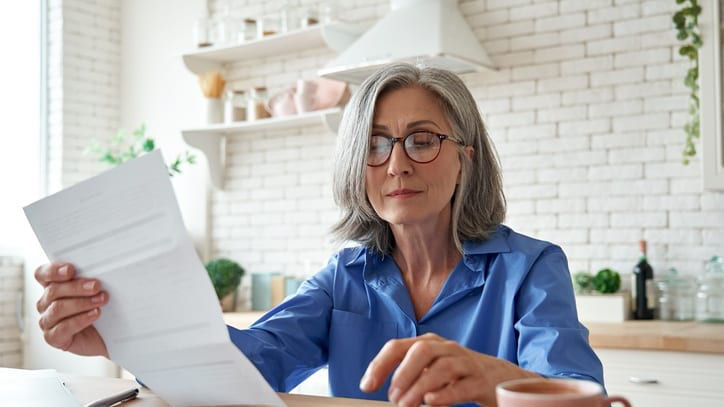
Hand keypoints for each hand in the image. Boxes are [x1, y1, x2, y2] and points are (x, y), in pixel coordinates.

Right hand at [35, 263, 109, 357]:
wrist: (105, 336)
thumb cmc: (99, 310)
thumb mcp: (95, 292)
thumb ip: (90, 280)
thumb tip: (99, 272)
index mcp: (52, 286)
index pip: (42, 274)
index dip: (53, 271)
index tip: (70, 269)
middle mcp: (46, 303)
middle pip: (53, 290)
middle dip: (77, 287)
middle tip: (96, 286)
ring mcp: (47, 321)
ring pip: (58, 308)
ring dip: (82, 303)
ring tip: (101, 300)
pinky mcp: (53, 337)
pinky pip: (63, 328)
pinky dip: (81, 319)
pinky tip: (95, 314)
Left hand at [359, 333, 538, 406]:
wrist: (499, 378)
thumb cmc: (457, 375)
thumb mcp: (430, 369)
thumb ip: (408, 376)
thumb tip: (381, 389)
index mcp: (429, 344)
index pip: (398, 347)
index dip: (380, 365)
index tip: (366, 386)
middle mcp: (446, 349)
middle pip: (422, 350)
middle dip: (403, 372)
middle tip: (392, 396)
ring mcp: (466, 363)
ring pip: (442, 368)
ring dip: (420, 386)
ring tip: (407, 404)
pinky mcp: (481, 382)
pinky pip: (463, 385)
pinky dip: (446, 394)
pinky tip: (431, 402)